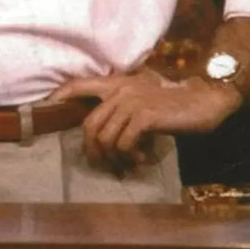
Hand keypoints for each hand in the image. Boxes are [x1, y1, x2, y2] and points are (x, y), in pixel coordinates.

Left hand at [50, 69, 242, 170]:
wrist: (203, 99)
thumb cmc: (173, 104)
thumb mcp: (142, 100)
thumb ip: (122, 109)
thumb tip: (104, 136)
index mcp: (116, 84)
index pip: (79, 85)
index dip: (60, 96)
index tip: (46, 107)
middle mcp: (119, 90)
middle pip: (89, 125)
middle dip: (92, 150)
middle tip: (105, 164)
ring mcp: (130, 102)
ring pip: (104, 137)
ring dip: (114, 158)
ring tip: (130, 163)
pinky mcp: (144, 116)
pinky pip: (123, 143)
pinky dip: (130, 156)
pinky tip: (142, 159)